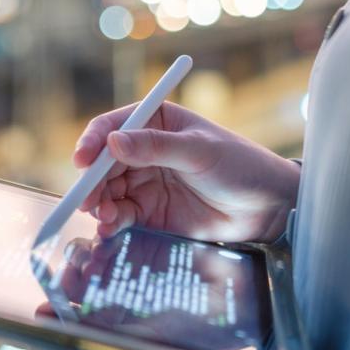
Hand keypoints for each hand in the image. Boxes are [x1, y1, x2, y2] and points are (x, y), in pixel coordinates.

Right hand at [73, 101, 298, 242]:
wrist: (267, 206)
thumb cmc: (240, 165)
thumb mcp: (199, 151)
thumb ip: (156, 147)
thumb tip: (113, 141)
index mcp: (156, 121)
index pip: (113, 127)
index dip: (92, 142)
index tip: (82, 161)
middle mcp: (144, 151)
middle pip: (103, 163)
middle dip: (92, 181)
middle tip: (89, 201)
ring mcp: (145, 183)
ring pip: (107, 191)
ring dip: (100, 204)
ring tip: (106, 218)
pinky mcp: (150, 213)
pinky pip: (121, 216)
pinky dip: (111, 223)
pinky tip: (112, 229)